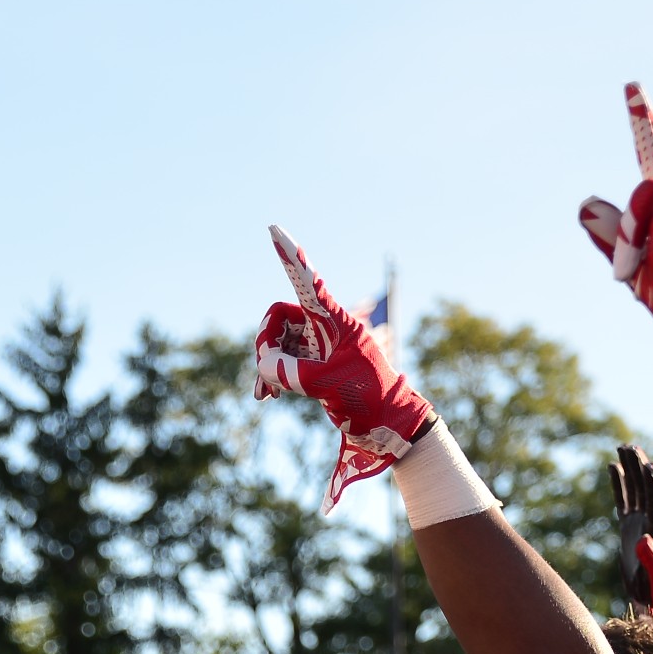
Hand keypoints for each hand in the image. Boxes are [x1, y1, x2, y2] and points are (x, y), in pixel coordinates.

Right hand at [252, 226, 433, 512]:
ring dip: (266, 364)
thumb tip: (262, 364)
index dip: (290, 257)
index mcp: (336, 321)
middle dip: (265, 343)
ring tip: (265, 395)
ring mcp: (318, 345)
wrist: (389, 425)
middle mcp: (325, 326)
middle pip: (279, 318)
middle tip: (266, 373)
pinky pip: (282, 360)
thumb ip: (290, 372)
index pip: (308, 282)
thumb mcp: (327, 385)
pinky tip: (266, 396)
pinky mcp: (314, 364)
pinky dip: (272, 375)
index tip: (274, 228)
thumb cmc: (368, 399)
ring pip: (278, 342)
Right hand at [611, 443, 652, 626]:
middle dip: (638, 467)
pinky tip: (612, 467)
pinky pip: (623, 500)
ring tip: (623, 447)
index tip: (649, 466)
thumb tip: (642, 539)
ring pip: (635, 489)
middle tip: (631, 446)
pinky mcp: (630, 527)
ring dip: (630, 469)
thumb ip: (652, 558)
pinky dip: (619, 484)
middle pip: (645, 488)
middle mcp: (651, 522)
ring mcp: (640, 522)